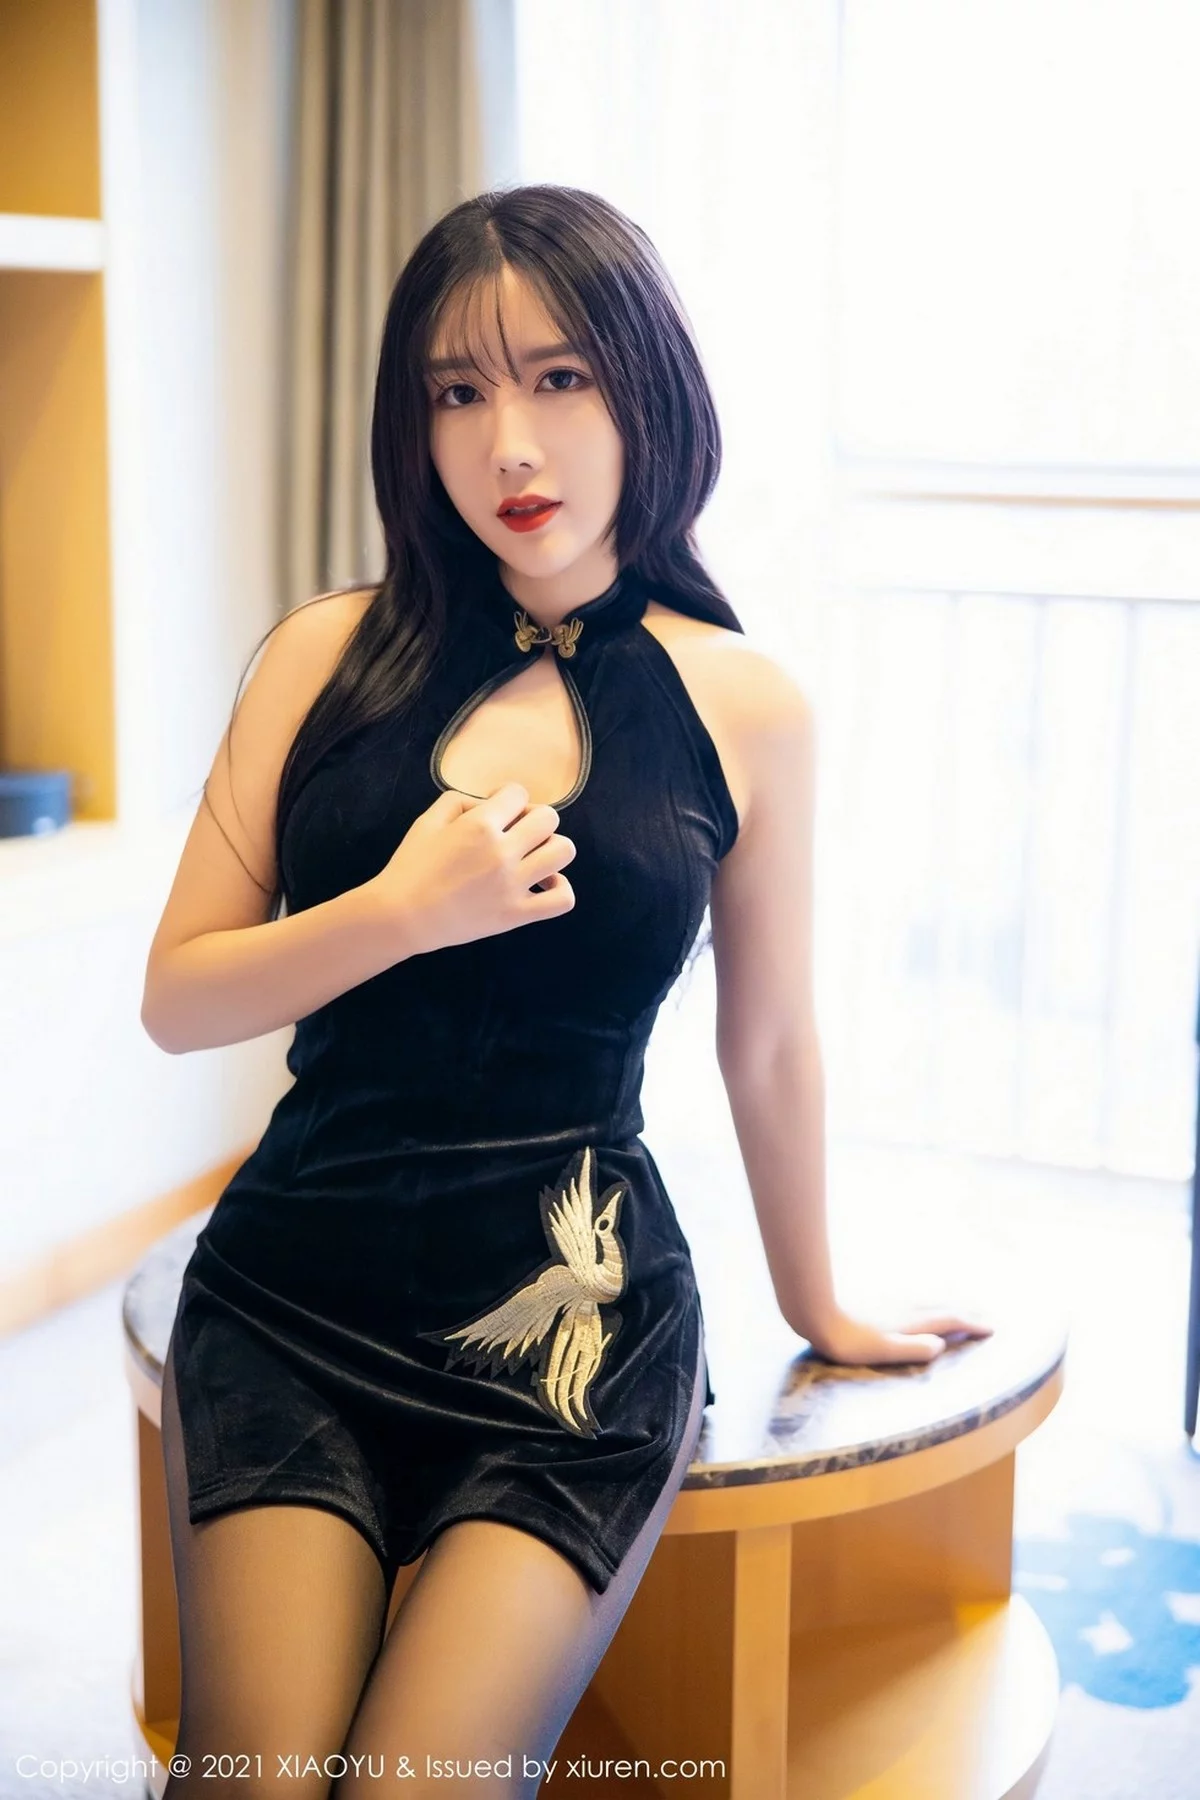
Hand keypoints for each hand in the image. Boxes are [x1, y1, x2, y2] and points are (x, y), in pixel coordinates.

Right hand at [367, 782, 576, 955]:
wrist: (402, 916)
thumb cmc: (411, 866)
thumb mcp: (427, 820)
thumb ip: (461, 800)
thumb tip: (490, 802)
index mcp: (480, 825)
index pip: (518, 793)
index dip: (509, 798)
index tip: (497, 812)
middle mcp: (502, 851)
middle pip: (549, 818)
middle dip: (534, 819)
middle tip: (517, 834)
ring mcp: (513, 884)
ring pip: (563, 851)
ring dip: (551, 848)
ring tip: (533, 858)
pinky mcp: (516, 914)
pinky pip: (562, 898)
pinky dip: (560, 888)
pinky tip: (543, 884)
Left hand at [804, 1304, 994, 1366]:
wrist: (816, 1311)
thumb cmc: (847, 1340)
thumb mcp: (883, 1351)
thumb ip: (913, 1349)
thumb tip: (941, 1346)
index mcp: (911, 1322)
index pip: (949, 1320)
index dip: (971, 1324)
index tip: (992, 1328)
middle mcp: (906, 1308)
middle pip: (943, 1307)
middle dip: (966, 1312)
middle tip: (985, 1317)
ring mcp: (893, 1303)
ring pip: (929, 1301)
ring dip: (949, 1305)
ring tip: (960, 1308)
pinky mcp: (879, 1302)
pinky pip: (916, 1301)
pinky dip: (929, 1303)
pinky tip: (919, 1306)